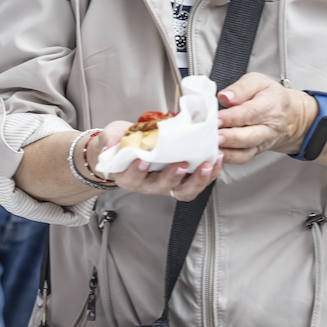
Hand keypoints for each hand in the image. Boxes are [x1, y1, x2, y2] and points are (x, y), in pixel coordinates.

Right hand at [90, 121, 220, 202]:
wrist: (129, 145)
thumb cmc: (121, 142)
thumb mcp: (111, 136)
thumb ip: (111, 140)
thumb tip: (110, 145)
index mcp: (129, 176)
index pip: (132, 178)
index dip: (137, 172)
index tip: (142, 161)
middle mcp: (149, 184)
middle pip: (162, 187)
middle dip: (173, 176)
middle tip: (182, 163)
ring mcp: (168, 183)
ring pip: (184, 190)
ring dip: (197, 179)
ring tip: (207, 164)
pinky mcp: (183, 178)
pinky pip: (198, 181)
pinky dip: (210, 172)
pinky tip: (216, 158)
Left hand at [215, 72, 315, 163]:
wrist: (289, 116)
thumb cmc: (270, 96)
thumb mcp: (258, 82)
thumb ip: (241, 88)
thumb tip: (225, 96)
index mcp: (270, 106)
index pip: (250, 113)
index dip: (232, 117)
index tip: (216, 118)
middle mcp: (267, 128)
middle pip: (249, 136)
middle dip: (229, 137)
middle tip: (213, 135)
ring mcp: (262, 142)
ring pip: (245, 151)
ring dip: (227, 151)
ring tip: (211, 145)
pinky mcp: (255, 152)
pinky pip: (242, 158)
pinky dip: (228, 158)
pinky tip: (215, 154)